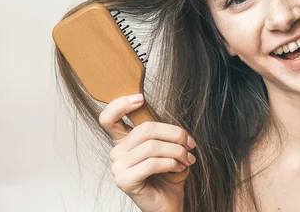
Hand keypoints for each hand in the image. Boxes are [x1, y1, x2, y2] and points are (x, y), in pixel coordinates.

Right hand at [98, 94, 196, 211]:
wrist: (168, 203)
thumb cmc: (168, 175)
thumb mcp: (166, 147)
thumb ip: (162, 133)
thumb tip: (177, 129)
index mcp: (124, 141)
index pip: (109, 117)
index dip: (121, 104)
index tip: (141, 99)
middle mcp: (117, 152)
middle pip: (145, 129)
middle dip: (174, 133)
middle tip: (190, 144)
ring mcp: (118, 167)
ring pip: (152, 146)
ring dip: (177, 151)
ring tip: (188, 159)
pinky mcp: (124, 180)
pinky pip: (152, 163)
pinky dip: (172, 164)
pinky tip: (180, 168)